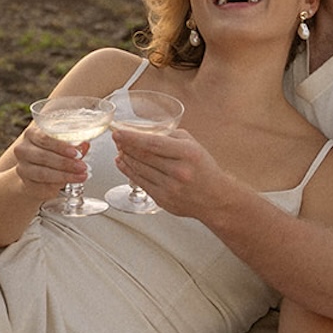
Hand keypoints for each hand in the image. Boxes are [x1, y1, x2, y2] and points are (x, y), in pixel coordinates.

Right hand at [10, 123, 88, 195]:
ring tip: (81, 176)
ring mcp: (23, 168)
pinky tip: (69, 184)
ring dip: (65, 176)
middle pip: (44, 156)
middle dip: (66, 163)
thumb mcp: (60, 142)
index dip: (60, 146)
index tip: (76, 153)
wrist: (33, 168)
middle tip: (83, 166)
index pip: (44, 138)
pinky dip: (57, 186)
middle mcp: (23, 150)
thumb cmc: (49, 150)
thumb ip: (72, 143)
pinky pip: (42, 186)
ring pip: (43, 173)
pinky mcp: (26, 183)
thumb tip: (84, 145)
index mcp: (31, 134)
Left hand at [112, 126, 226, 218]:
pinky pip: (141, 183)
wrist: (216, 198)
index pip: (153, 143)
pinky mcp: (163, 200)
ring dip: (126, 158)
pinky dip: (129, 172)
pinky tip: (124, 163)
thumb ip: (170, 136)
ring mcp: (170, 188)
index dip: (132, 137)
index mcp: (187, 153)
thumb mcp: (193, 145)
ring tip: (119, 149)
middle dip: (125, 146)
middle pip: (143, 156)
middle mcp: (179, 171)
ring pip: (139, 170)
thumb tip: (145, 131)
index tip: (119, 132)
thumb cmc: (204, 169)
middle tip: (116, 138)